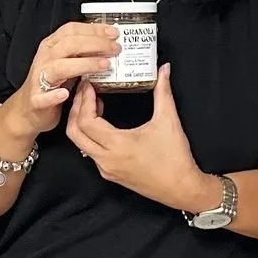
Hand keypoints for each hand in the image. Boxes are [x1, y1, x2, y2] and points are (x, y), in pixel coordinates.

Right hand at [0, 21, 122, 150]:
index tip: (113, 33)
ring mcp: (39, 79)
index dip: (93, 29)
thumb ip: (81, 53)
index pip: (71, 30)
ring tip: (104, 65)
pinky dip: (54, 96)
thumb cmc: (50, 84)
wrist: (27, 109)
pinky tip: (65, 94)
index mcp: (51, 46)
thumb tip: (108, 44)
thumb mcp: (66, 62)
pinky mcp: (36, 100)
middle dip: (95, 44)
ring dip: (83, 64)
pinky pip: (44, 97)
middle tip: (115, 49)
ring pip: (60, 67)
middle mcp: (45, 59)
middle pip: (69, 44)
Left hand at [64, 66, 221, 212]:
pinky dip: (89, 136)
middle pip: (74, 133)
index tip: (89, 85)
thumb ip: (163, 92)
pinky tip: (102, 124)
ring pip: (80, 144)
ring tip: (92, 104)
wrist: (182, 189)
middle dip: (75, 110)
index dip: (84, 101)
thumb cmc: (175, 158)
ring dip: (81, 123)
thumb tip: (164, 69)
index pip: (86, 121)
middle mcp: (106, 160)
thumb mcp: (169, 121)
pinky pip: (90, 153)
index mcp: (117, 145)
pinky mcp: (110, 174)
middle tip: (84, 92)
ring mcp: (106, 169)